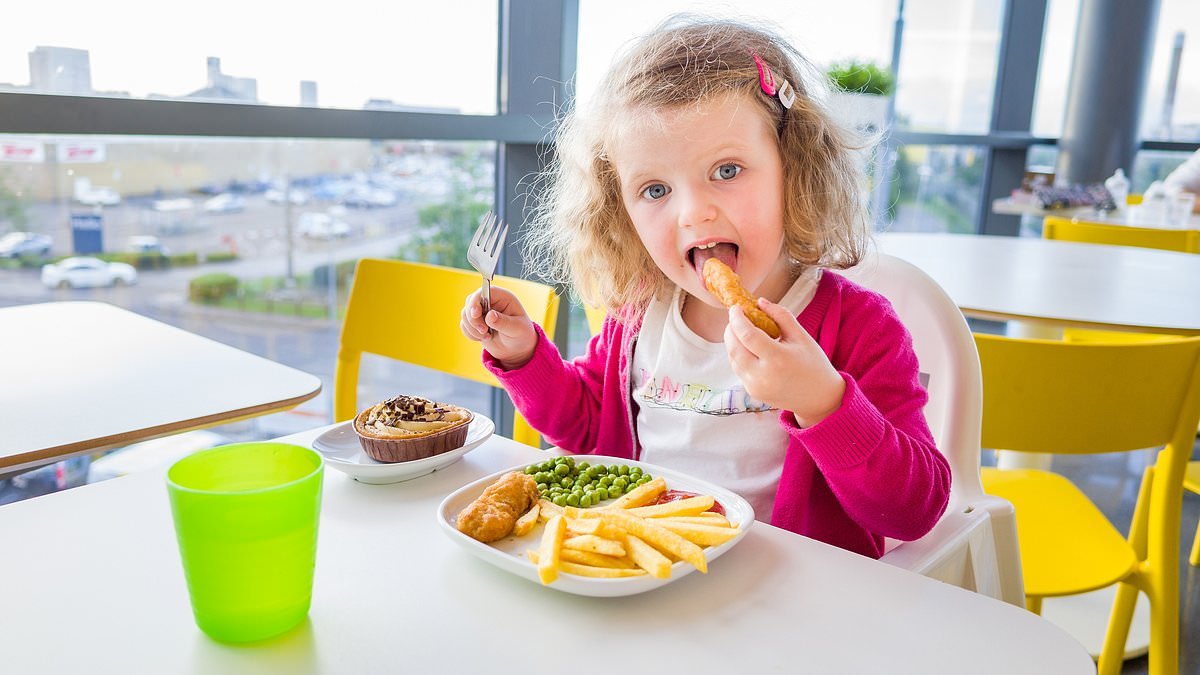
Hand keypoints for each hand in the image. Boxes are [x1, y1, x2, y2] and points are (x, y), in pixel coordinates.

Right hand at [460, 286, 537, 369]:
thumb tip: (490, 316)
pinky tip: (484, 338)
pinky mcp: (475, 322)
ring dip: (472, 328)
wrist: (516, 349)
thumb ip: (504, 322)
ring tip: (487, 336)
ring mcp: (482, 311)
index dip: (477, 299)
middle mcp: (491, 301)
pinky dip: (470, 334)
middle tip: (484, 331)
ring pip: (465, 314)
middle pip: (471, 301)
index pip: (485, 290)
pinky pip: (464, 325)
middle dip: (473, 318)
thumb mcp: (517, 329)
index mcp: (504, 298)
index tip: (476, 313)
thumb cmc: (521, 335)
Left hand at [723, 298, 845, 427]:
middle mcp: (763, 375)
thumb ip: (781, 316)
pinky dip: (738, 355)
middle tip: (735, 317)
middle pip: (734, 348)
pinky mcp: (752, 392)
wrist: (819, 398)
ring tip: (740, 330)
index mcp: (778, 359)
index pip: (747, 335)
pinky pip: (738, 370)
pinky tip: (747, 347)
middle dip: (730, 329)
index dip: (737, 319)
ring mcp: (755, 387)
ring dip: (732, 342)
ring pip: (733, 359)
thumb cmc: (813, 364)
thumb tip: (760, 301)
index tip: (736, 307)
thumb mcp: (801, 337)